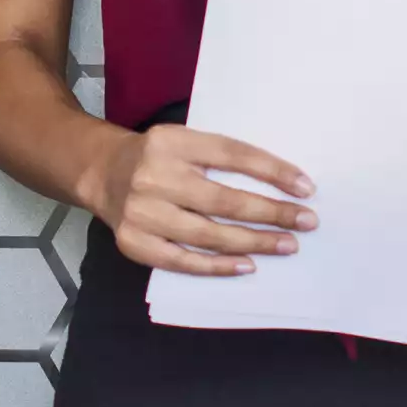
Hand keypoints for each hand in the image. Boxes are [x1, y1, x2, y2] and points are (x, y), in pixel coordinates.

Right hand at [91, 124, 315, 277]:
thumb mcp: (184, 141)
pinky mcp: (133, 243)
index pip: (231, 154)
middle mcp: (154, 175)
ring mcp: (141, 212)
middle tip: (306, 222)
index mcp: (172, 142)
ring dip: (253, 242)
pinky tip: (247, 265)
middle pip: (223, 200)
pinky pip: (183, 260)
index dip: (272, 171)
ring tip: (286, 245)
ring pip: (208, 234)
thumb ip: (220, 157)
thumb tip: (281, 183)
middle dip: (271, 213)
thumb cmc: (158, 158)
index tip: (305, 187)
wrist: (101, 173)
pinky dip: (217, 266)